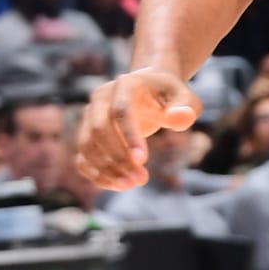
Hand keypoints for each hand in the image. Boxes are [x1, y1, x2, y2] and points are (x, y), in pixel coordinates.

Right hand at [74, 68, 200, 186]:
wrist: (150, 89)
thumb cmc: (169, 95)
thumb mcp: (185, 98)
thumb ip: (185, 108)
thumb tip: (179, 118)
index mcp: (124, 84)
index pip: (120, 110)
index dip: (129, 135)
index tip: (143, 160)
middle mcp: (101, 98)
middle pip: (99, 129)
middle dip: (118, 157)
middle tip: (141, 179)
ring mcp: (90, 116)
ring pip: (87, 146)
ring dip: (106, 169)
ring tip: (131, 184)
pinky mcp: (86, 134)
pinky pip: (83, 157)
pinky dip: (96, 174)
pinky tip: (118, 185)